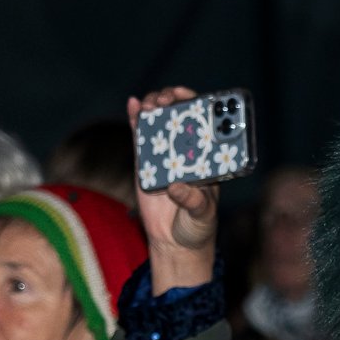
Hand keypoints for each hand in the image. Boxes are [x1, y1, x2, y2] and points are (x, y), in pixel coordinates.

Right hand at [126, 87, 220, 290]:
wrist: (174, 242)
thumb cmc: (198, 226)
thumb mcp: (203, 215)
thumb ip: (194, 201)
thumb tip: (177, 187)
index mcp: (207, 158)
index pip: (204, 124)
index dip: (197, 105)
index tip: (189, 97)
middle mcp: (187, 151)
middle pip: (179, 116)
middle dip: (173, 100)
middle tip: (167, 99)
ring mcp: (165, 154)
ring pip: (159, 121)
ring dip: (154, 105)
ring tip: (151, 102)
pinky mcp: (145, 163)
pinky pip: (140, 137)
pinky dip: (135, 118)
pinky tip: (133, 104)